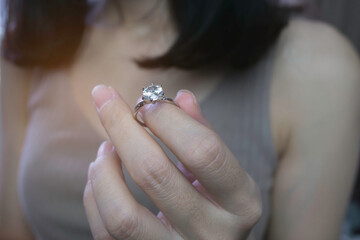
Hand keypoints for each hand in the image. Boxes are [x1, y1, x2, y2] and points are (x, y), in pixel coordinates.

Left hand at [83, 85, 261, 239]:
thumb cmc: (219, 202)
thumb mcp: (224, 170)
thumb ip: (204, 133)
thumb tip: (180, 97)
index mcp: (241, 202)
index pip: (203, 152)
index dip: (169, 120)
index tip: (147, 100)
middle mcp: (213, 233)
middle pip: (154, 174)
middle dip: (123, 127)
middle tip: (106, 99)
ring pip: (123, 215)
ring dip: (105, 168)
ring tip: (105, 144)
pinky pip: (107, 233)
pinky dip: (96, 195)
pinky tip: (100, 170)